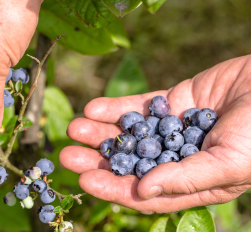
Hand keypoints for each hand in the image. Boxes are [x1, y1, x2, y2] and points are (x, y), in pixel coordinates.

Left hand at [60, 55, 250, 213]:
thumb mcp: (229, 163)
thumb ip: (186, 178)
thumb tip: (141, 190)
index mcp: (191, 182)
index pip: (144, 193)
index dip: (113, 189)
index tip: (84, 181)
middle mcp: (176, 158)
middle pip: (128, 163)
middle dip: (97, 160)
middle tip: (66, 156)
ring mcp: (172, 129)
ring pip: (129, 133)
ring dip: (100, 132)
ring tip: (73, 129)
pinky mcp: (171, 102)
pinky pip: (139, 106)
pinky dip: (117, 108)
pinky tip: (93, 108)